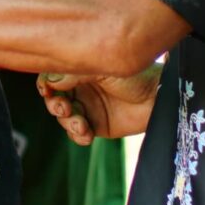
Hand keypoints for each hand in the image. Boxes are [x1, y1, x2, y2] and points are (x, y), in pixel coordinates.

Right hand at [36, 70, 159, 143]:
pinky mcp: (96, 126)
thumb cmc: (134, 75)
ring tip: (81, 124)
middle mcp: (80, 89)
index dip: (46, 85)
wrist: (158, 97)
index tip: (47, 90)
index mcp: (80, 71)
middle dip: (55, 105)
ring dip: (68, 122)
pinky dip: (78, 135)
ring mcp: (87, 108)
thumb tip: (48, 82)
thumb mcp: (102, 69)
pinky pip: (77, 134)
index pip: (52, 78)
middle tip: (64, 108)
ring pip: (63, 118)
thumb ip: (73, 75)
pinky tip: (87, 134)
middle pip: (54, 99)